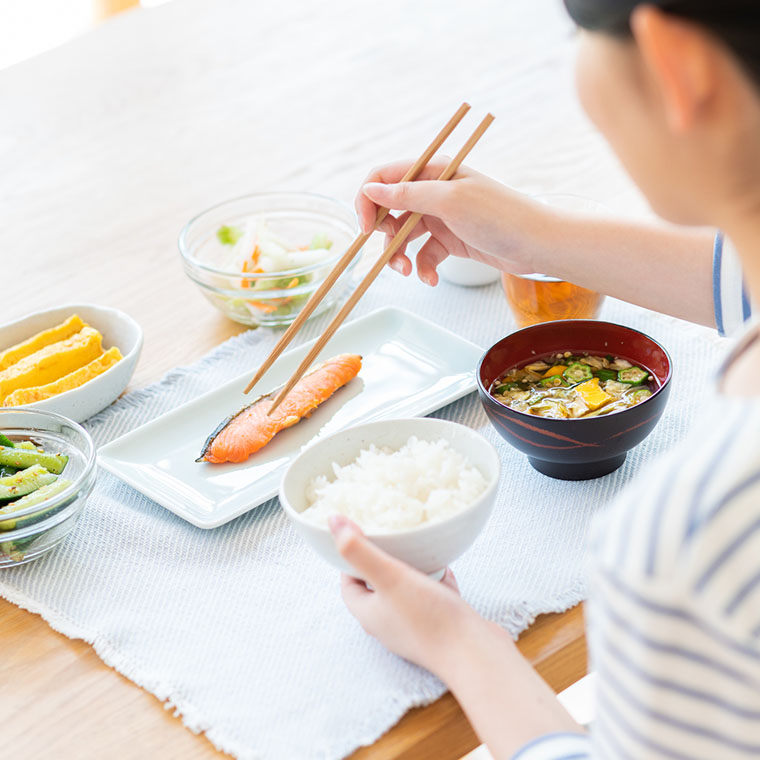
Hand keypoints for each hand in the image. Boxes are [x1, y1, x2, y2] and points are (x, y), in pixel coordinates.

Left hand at [329, 514, 479, 673]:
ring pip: (405, 591)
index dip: (350, 560)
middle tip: (389, 537)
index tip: (359, 537)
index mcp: (369, 614)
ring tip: (417, 548)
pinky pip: (431, 598)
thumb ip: (359, 549)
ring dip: (409, 570)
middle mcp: (388, 624)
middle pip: (376, 586)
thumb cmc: (429, 618)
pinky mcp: (440, 627)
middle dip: (381, 561)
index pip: (348, 584)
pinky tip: (445, 567)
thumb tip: (332, 521)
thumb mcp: (389, 576)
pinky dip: (435, 581)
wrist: (475, 654)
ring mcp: (415, 628)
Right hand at [354, 159, 553, 284]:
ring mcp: (442, 216)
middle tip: (391, 254)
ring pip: (404, 235)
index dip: (368, 201)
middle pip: (390, 210)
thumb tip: (370, 189)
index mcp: (433, 170)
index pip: (385, 178)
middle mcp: (434, 191)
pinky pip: (424, 254)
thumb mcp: (450, 202)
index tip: (366, 229)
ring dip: (400, 257)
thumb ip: (408, 195)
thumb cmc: (500, 215)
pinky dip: (423, 268)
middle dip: (385, 235)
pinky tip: (431, 279)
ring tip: (409, 273)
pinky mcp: (450, 240)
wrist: (537, 245)